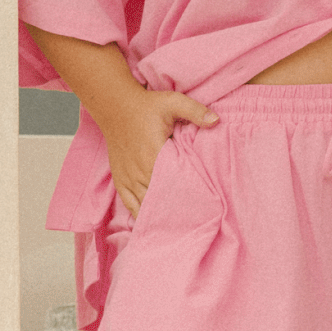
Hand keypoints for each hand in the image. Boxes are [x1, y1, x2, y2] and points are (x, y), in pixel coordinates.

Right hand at [98, 84, 217, 214]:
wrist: (115, 105)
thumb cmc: (146, 105)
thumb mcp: (172, 102)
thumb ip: (195, 111)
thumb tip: (216, 121)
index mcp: (154, 155)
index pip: (174, 183)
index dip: (188, 197)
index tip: (202, 207)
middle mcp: (140, 171)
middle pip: (160, 198)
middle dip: (176, 210)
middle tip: (194, 222)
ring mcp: (128, 177)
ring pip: (145, 205)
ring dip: (160, 215)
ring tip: (177, 228)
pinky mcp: (120, 180)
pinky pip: (130, 204)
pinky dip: (140, 215)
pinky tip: (152, 226)